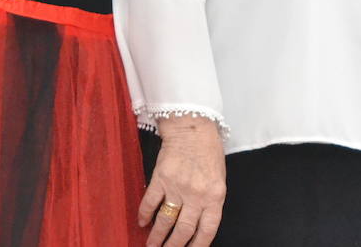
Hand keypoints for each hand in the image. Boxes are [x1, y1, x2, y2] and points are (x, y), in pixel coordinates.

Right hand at [139, 117, 225, 246]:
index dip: (198, 246)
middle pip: (183, 231)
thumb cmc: (208, 151)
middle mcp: (197, 194)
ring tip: (150, 246)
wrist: (193, 126)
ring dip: (156, 237)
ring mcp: (178, 187)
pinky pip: (150, 203)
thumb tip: (198, 223)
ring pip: (165, 221)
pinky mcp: (161, 178)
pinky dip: (144, 215)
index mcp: (215, 196)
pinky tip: (142, 222)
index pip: (207, 230)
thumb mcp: (218, 177)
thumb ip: (209, 200)